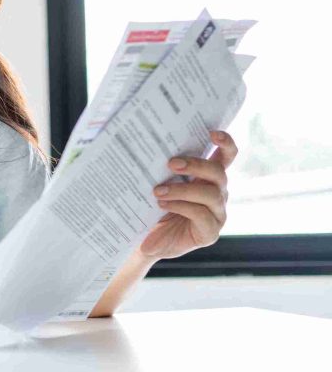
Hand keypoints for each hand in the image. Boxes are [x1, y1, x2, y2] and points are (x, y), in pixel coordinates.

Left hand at [139, 130, 238, 259]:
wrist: (148, 239)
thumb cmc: (154, 208)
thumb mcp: (158, 185)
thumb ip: (162, 169)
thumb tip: (145, 141)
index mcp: (209, 178)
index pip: (226, 157)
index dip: (226, 143)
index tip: (213, 132)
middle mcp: (218, 193)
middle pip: (218, 173)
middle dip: (196, 165)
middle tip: (171, 163)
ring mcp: (217, 214)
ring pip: (211, 194)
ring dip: (183, 190)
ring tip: (158, 191)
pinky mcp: (210, 232)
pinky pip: (201, 215)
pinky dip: (181, 206)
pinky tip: (163, 205)